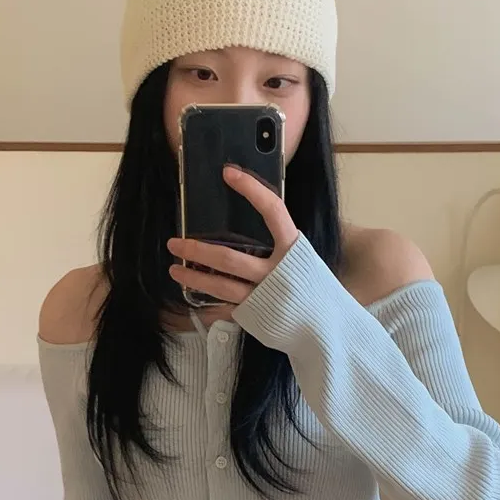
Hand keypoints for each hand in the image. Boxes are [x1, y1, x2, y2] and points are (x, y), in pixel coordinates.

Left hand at [167, 165, 298, 307]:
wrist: (325, 326)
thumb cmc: (312, 286)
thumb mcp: (303, 257)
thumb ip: (282, 240)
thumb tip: (259, 210)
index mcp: (294, 249)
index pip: (272, 210)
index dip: (251, 189)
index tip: (228, 173)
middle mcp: (277, 272)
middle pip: (229, 258)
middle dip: (197, 250)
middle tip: (175, 243)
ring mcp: (264, 296)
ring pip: (220, 286)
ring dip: (193, 278)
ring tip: (174, 269)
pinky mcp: (255, 315)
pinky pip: (225, 305)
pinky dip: (208, 297)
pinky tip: (194, 290)